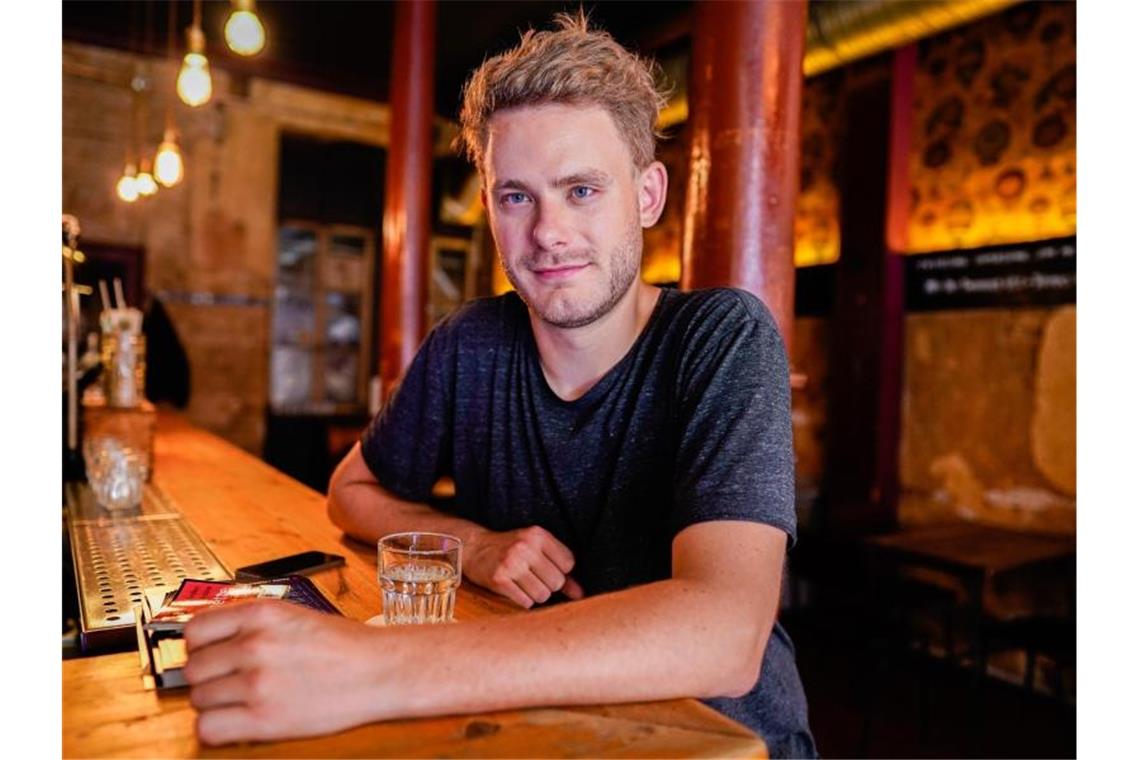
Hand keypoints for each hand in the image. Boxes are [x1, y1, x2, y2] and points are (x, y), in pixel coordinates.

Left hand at [183, 601, 387, 745]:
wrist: (380, 671)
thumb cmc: (345, 645)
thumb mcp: (294, 615)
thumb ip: (252, 624)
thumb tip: (212, 641)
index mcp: (262, 613)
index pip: (195, 631)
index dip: (200, 647)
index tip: (210, 655)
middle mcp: (255, 644)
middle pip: (193, 668)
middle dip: (209, 677)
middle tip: (231, 682)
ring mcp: (258, 682)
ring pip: (198, 699)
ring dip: (215, 703)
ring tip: (241, 702)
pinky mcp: (264, 719)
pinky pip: (208, 728)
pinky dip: (216, 729)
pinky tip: (235, 722)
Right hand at [465, 526, 583, 607]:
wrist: (474, 548)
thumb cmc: (511, 549)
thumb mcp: (536, 550)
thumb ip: (560, 570)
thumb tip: (580, 595)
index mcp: (538, 535)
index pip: (568, 563)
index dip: (561, 571)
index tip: (547, 568)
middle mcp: (525, 547)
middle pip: (557, 582)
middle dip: (549, 585)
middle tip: (534, 577)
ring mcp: (511, 563)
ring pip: (543, 595)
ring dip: (536, 595)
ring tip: (523, 583)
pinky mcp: (499, 579)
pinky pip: (526, 602)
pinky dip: (523, 600)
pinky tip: (514, 588)